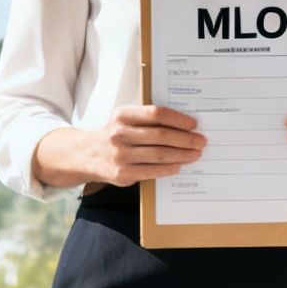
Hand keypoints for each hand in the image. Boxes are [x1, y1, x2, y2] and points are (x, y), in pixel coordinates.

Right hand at [29, 105, 206, 189]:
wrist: (85, 155)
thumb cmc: (114, 134)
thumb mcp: (124, 119)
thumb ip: (147, 119)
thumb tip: (183, 124)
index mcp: (122, 115)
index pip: (156, 113)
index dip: (178, 119)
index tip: (194, 124)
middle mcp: (119, 133)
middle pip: (161, 136)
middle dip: (186, 139)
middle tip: (201, 141)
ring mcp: (120, 155)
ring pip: (159, 155)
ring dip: (182, 155)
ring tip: (195, 154)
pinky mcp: (122, 174)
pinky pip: (152, 171)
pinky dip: (168, 169)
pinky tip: (179, 165)